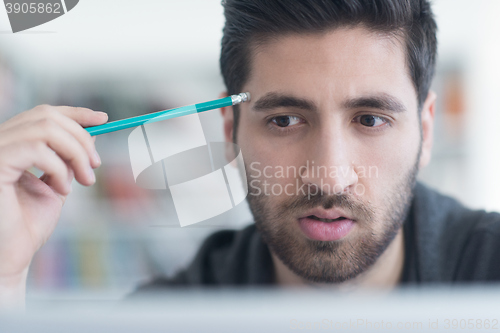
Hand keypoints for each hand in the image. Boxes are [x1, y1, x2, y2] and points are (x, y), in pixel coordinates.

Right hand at [0, 105, 106, 289]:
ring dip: (75, 153)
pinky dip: (59, 167)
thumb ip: (68, 160)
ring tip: (84, 181)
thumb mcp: (57, 185)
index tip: (103, 119)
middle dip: (81, 138)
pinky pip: (35, 149)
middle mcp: (0, 143)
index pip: (43, 114)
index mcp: (13, 145)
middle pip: (47, 116)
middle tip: (95, 165)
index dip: (75, 113)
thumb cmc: (27, 225)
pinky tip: (63, 189)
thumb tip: (91, 135)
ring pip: (45, 128)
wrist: (11, 256)